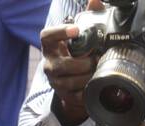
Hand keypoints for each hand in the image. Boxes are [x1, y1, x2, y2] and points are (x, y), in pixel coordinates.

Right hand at [41, 1, 105, 125]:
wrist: (72, 82)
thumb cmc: (76, 53)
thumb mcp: (79, 36)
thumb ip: (87, 17)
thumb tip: (95, 1)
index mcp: (51, 46)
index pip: (47, 36)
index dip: (60, 32)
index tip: (76, 29)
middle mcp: (49, 64)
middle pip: (61, 65)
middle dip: (81, 63)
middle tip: (95, 59)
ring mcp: (55, 82)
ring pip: (69, 82)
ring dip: (86, 77)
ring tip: (97, 72)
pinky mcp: (64, 96)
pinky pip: (75, 96)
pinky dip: (87, 91)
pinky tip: (93, 85)